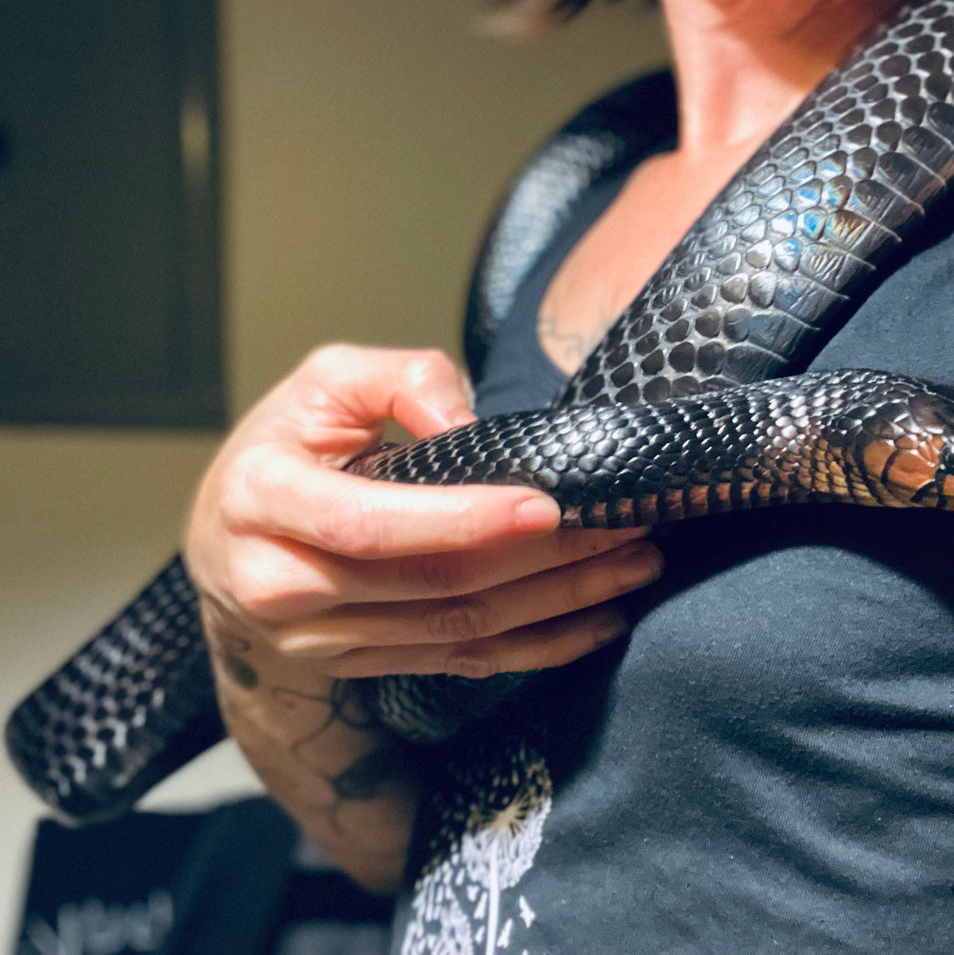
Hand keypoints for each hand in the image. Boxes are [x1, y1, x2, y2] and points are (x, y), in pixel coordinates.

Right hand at [186, 344, 659, 681]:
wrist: (225, 548)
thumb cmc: (285, 449)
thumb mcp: (323, 383)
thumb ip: (399, 379)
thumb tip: (467, 424)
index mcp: (261, 502)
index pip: (371, 525)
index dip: (462, 520)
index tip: (546, 505)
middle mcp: (280, 586)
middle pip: (433, 584)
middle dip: (544, 559)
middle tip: (628, 526)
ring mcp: (321, 642)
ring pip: (460, 629)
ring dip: (561, 601)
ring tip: (634, 565)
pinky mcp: (364, 667)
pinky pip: (464, 663)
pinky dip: (542, 647)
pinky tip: (601, 621)